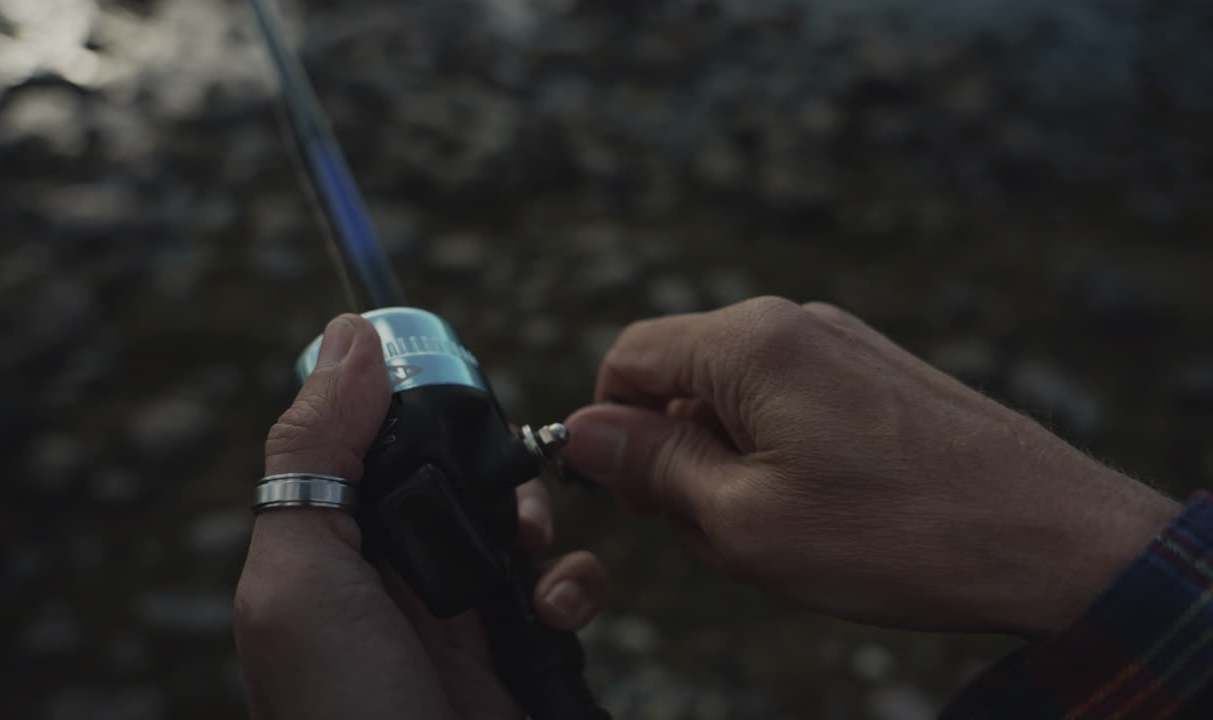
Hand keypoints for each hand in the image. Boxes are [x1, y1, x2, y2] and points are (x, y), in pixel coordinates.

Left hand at [235, 315, 607, 719]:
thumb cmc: (342, 716)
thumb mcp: (299, 578)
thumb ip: (316, 454)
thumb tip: (350, 338)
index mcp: (329, 545)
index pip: (369, 435)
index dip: (408, 396)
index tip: (449, 368)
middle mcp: (393, 574)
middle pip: (455, 469)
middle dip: (489, 467)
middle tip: (498, 492)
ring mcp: (460, 614)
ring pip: (517, 519)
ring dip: (538, 524)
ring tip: (529, 562)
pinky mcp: (519, 650)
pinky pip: (564, 586)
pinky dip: (573, 586)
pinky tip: (553, 613)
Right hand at [562, 297, 1178, 637]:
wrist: (1050, 537)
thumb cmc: (896, 534)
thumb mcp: (743, 520)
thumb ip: (652, 466)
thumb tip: (582, 431)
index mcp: (749, 343)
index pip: (628, 357)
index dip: (609, 429)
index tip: (634, 495)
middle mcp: (794, 323)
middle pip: (683, 381)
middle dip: (678, 459)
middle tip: (719, 535)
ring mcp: (842, 345)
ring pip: (738, 403)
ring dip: (732, 471)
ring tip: (784, 537)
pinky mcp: (876, 375)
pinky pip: (791, 409)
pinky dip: (781, 463)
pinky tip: (825, 519)